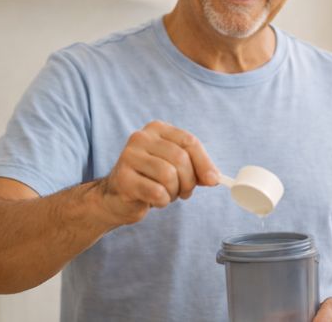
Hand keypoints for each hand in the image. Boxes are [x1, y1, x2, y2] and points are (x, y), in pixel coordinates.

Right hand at [96, 120, 218, 224]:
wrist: (117, 197)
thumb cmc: (151, 179)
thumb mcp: (176, 167)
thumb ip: (196, 168)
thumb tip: (214, 178)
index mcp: (157, 129)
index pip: (189, 141)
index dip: (204, 163)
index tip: (214, 180)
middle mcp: (141, 137)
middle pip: (180, 159)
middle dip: (189, 181)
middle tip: (184, 192)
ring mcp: (128, 156)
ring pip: (169, 175)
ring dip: (174, 192)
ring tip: (166, 194)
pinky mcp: (122, 178)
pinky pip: (156, 192)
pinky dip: (162, 201)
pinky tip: (155, 200)